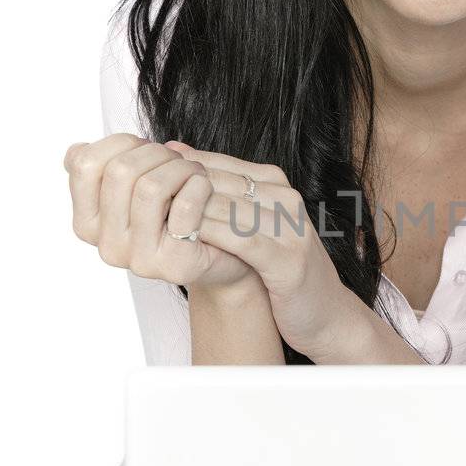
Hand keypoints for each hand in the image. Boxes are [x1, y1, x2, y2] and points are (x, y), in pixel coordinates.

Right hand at [64, 134, 255, 290]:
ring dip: (181, 168)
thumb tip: (77, 150)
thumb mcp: (137, 184)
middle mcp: (107, 245)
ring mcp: (138, 260)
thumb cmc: (177, 209)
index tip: (146, 148)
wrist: (222, 249)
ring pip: (151, 187)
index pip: (84, 164)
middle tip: (179, 161)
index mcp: (88, 222)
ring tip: (195, 172)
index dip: (121, 143)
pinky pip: (185, 207)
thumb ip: (107, 167)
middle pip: (120, 171)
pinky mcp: (174, 265)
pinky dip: (199, 185)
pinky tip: (205, 187)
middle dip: (157, 153)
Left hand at [164, 141, 353, 357]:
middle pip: (218, 183)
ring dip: (186, 212)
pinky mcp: (288, 259)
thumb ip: (220, 193)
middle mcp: (285, 199)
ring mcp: (290, 227)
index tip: (145, 180)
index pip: (216, 164)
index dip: (178, 172)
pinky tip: (184, 238)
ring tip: (152, 218)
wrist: (327, 314)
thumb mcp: (253, 224)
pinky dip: (209, 236)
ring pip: (226, 207)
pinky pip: (240, 239)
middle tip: (138, 197)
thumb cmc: (283, 270)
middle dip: (176, 190)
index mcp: (275, 185)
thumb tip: (173, 151)